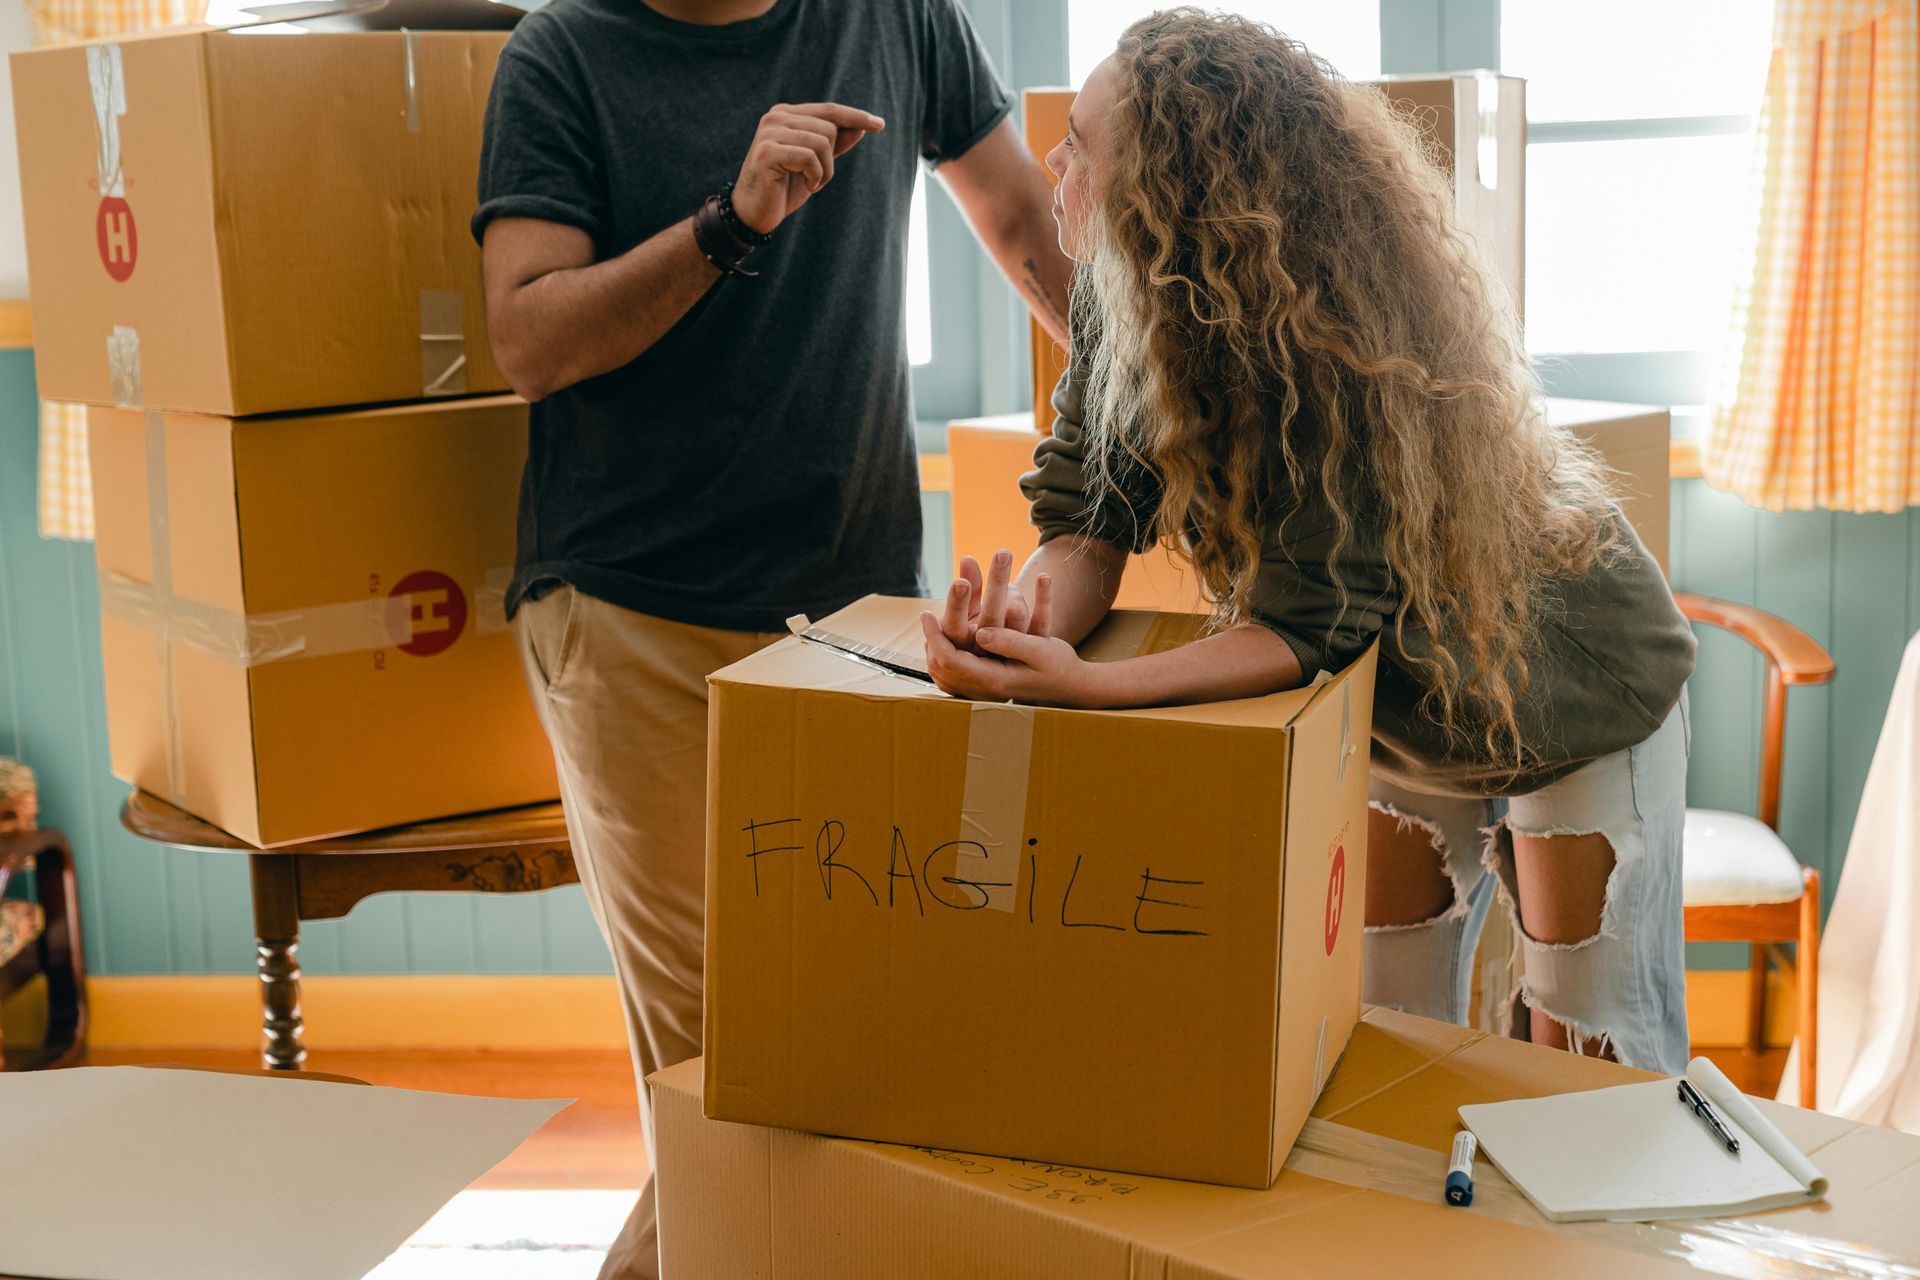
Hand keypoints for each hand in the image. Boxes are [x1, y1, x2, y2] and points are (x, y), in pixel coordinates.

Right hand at [731, 102, 885, 233]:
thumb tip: (860, 129)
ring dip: (825, 171)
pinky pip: (810, 158)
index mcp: (787, 115)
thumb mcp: (815, 164)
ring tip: (810, 183)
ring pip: (822, 142)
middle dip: (832, 158)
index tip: (880, 125)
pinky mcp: (767, 152)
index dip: (855, 117)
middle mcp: (776, 117)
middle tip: (816, 178)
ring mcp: (770, 132)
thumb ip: (834, 145)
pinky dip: (815, 176)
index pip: (829, 110)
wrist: (753, 212)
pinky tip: (806, 186)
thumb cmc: (783, 187)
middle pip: (830, 127)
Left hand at [920, 612, 1105, 706]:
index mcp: (995, 680)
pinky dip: (948, 659)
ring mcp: (986, 692)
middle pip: (943, 668)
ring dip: (937, 650)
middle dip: (931, 641)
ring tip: (931, 628)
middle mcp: (986, 689)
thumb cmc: (1060, 665)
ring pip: (948, 674)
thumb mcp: (1039, 648)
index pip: (951, 659)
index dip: (935, 636)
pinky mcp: (989, 688)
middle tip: (926, 616)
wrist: (1073, 688)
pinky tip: (947, 643)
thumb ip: (1010, 641)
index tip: (927, 613)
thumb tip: (980, 633)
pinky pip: (958, 676)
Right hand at [938, 550, 1050, 654]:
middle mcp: (986, 652)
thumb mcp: (964, 619)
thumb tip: (968, 558)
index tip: (962, 581)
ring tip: (1010, 564)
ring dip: (1016, 592)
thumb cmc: (972, 641)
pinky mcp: (1034, 649)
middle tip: (1002, 555)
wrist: (1000, 679)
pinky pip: (1041, 624)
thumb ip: (966, 592)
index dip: (958, 604)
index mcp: (961, 646)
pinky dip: (1044, 600)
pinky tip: (1044, 577)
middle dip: (996, 585)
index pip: (954, 625)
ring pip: (1016, 622)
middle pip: (990, 619)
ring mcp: (1012, 653)